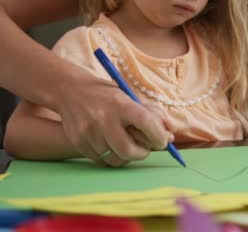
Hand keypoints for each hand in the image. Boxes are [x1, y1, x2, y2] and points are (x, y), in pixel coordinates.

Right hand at [58, 77, 173, 166]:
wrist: (71, 91)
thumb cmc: (108, 95)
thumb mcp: (130, 97)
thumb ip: (153, 115)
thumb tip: (171, 135)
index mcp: (121, 104)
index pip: (147, 123)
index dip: (159, 136)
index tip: (162, 141)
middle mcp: (104, 118)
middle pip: (129, 150)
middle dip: (142, 153)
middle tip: (145, 149)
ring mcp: (89, 132)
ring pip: (116, 158)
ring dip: (127, 156)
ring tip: (127, 145)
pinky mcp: (78, 142)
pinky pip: (101, 161)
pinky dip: (112, 157)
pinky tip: (112, 146)